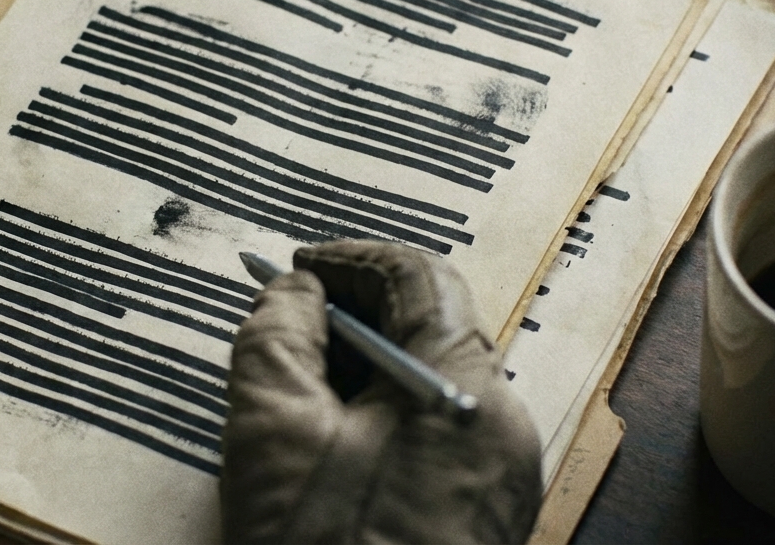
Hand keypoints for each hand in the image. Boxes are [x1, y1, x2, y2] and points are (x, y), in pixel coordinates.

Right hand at [222, 240, 541, 543]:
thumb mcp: (273, 429)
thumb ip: (277, 333)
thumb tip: (295, 292)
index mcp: (464, 392)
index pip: (421, 278)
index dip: (351, 259)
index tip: (298, 268)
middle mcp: (501, 426)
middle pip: (433, 329)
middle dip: (356, 313)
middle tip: (290, 321)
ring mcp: (499, 476)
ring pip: (433, 385)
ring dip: (366, 367)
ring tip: (299, 384)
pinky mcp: (483, 515)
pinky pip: (438, 435)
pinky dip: (385, 416)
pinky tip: (330, 441)